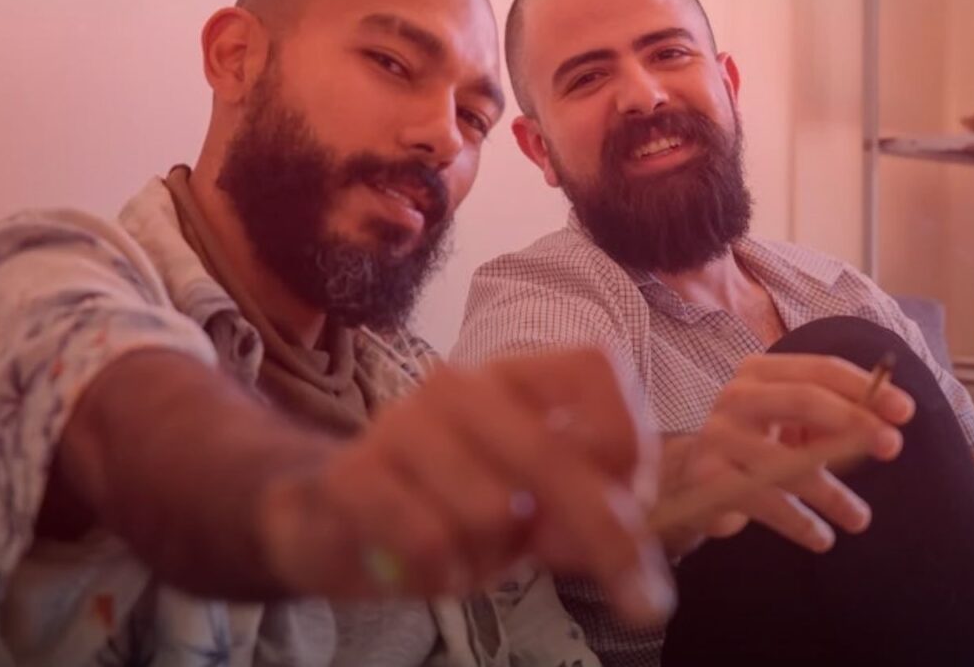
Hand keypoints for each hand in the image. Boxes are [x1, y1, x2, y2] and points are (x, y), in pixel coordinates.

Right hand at [257, 347, 671, 624]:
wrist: (328, 523)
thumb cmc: (451, 507)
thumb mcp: (535, 509)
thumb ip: (582, 512)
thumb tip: (614, 535)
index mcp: (516, 376)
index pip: (595, 367)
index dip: (629, 437)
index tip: (637, 502)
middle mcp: (462, 385)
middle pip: (553, 453)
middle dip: (606, 537)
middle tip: (646, 605)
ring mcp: (402, 423)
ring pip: (493, 510)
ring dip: (492, 557)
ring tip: (465, 550)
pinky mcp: (353, 474)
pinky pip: (430, 542)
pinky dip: (441, 575)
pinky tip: (425, 565)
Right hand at [655, 353, 912, 558]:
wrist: (691, 478)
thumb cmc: (758, 443)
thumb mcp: (794, 424)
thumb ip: (836, 416)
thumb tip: (890, 418)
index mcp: (762, 371)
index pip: (820, 369)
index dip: (864, 389)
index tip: (904, 411)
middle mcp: (737, 395)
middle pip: (803, 400)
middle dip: (853, 423)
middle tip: (892, 446)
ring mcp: (719, 435)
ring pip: (787, 461)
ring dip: (832, 493)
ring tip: (860, 519)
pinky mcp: (709, 479)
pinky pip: (766, 501)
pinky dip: (800, 522)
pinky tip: (822, 537)